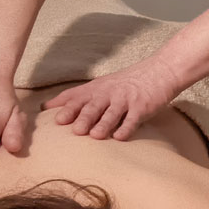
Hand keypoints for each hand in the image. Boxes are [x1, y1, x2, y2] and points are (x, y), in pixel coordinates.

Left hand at [44, 66, 174, 141]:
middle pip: (93, 106)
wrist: (160, 71)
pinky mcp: (142, 107)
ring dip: (103, 124)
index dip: (62, 105)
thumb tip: (49, 107)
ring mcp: (126, 100)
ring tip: (94, 136)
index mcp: (96, 88)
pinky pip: (133, 119)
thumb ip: (80, 96)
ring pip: (112, 113)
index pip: (76, 96)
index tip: (48, 116)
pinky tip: (120, 137)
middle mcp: (109, 93)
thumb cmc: (127, 82)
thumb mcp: (103, 84)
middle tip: (73, 129)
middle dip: (82, 117)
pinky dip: (126, 128)